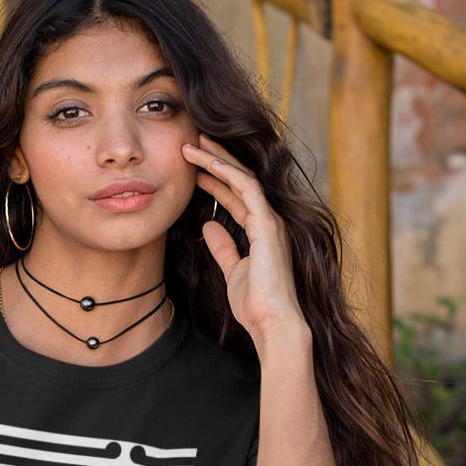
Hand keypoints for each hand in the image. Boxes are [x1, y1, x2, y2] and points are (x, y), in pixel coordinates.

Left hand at [183, 136, 305, 347]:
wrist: (274, 324)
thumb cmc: (256, 304)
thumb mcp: (233, 271)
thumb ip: (224, 247)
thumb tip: (209, 226)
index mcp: (262, 231)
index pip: (235, 195)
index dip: (213, 179)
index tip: (191, 168)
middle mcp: (269, 220)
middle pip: (239, 180)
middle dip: (215, 159)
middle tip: (191, 141)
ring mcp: (271, 220)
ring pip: (242, 177)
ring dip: (216, 159)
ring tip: (192, 144)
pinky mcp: (268, 225)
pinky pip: (246, 189)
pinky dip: (226, 173)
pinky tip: (206, 163)